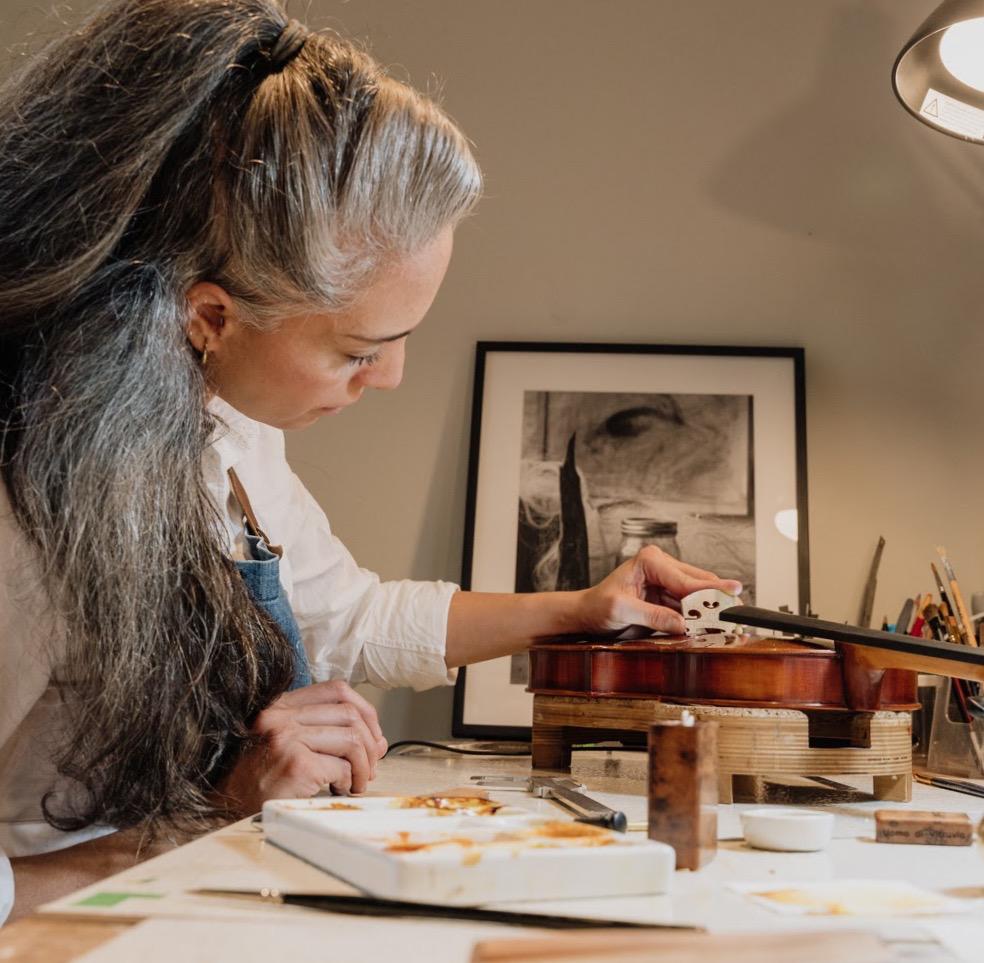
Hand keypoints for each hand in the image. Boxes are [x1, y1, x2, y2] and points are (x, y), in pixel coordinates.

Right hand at [215, 680, 387, 814]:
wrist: (225, 808)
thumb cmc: (257, 781)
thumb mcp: (289, 745)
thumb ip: (328, 735)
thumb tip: (378, 742)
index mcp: (280, 706)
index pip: (336, 689)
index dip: (364, 710)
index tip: (372, 735)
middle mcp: (281, 716)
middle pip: (349, 713)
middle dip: (370, 742)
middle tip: (371, 767)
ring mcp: (287, 738)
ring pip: (352, 738)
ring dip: (364, 765)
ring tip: (358, 783)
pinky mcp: (296, 765)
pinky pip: (343, 767)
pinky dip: (350, 781)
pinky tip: (340, 791)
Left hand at [576, 546, 742, 635]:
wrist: (587, 614)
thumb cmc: (598, 607)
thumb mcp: (621, 611)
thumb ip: (652, 615)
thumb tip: (681, 623)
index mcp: (649, 560)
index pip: (685, 580)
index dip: (709, 591)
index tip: (732, 595)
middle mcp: (661, 564)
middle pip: (698, 582)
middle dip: (717, 598)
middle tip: (738, 613)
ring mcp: (667, 579)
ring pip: (699, 593)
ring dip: (712, 608)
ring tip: (730, 622)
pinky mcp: (668, 594)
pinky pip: (691, 604)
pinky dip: (701, 615)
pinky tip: (713, 625)